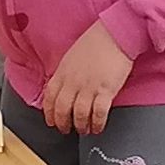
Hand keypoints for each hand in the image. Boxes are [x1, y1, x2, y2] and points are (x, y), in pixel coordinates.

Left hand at [40, 20, 133, 135]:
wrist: (115, 34)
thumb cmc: (96, 42)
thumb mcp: (72, 56)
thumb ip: (66, 73)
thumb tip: (63, 88)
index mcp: (63, 72)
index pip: (49, 97)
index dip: (49, 113)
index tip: (51, 121)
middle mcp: (73, 81)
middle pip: (62, 110)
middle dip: (63, 124)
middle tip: (66, 130)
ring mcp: (89, 86)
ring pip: (79, 115)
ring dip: (80, 126)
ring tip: (84, 130)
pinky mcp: (106, 90)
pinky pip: (98, 113)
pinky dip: (97, 123)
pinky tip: (98, 127)